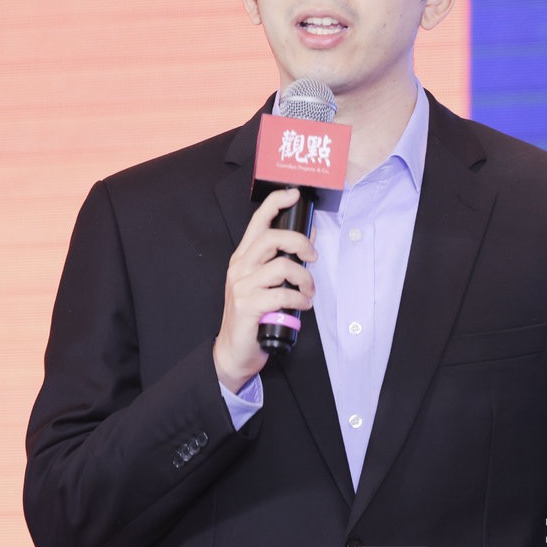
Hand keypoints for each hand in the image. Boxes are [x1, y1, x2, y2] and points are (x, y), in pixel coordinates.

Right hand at [214, 187, 315, 392]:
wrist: (234, 352)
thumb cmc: (252, 317)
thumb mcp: (264, 285)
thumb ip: (280, 263)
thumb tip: (308, 242)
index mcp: (242, 259)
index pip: (257, 222)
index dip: (275, 203)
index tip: (293, 195)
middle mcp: (240, 268)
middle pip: (271, 238)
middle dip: (299, 242)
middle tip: (313, 255)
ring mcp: (242, 286)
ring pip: (281, 266)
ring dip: (304, 278)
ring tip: (308, 291)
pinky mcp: (249, 306)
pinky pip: (282, 294)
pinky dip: (299, 299)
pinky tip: (302, 305)